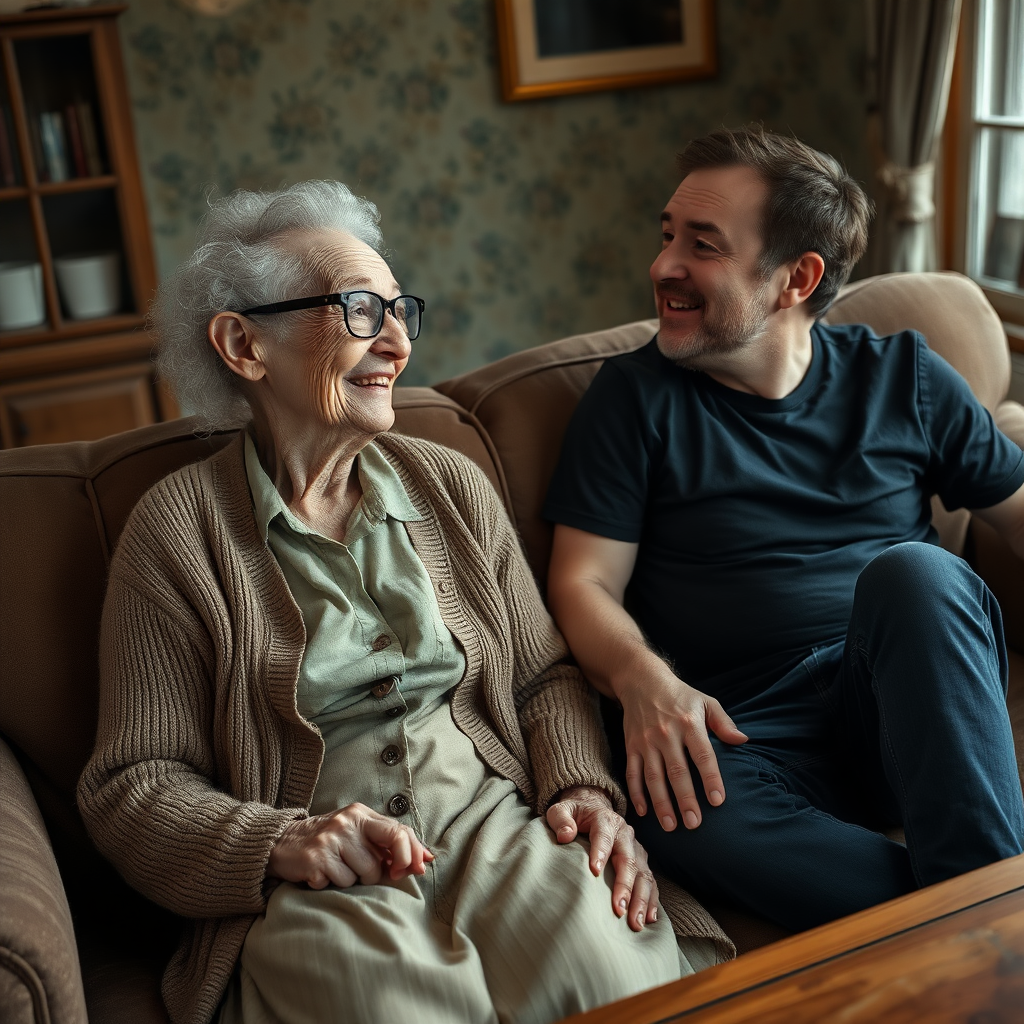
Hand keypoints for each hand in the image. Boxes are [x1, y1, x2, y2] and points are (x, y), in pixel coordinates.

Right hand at [267, 802, 432, 888]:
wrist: (283, 843)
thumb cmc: (330, 841)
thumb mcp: (358, 832)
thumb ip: (390, 842)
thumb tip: (427, 859)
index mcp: (361, 814)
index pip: (398, 832)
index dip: (411, 855)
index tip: (413, 871)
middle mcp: (346, 823)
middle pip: (378, 864)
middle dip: (374, 875)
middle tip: (358, 868)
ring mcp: (329, 841)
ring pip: (359, 878)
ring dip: (350, 880)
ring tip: (335, 867)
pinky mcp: (314, 860)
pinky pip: (337, 884)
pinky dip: (331, 884)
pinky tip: (321, 873)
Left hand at [546, 785, 657, 930]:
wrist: (591, 808)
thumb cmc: (574, 813)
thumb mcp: (561, 810)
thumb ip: (561, 820)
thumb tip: (565, 836)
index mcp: (605, 819)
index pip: (604, 836)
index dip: (600, 852)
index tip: (594, 872)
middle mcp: (625, 834)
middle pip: (628, 860)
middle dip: (624, 886)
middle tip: (618, 909)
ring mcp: (635, 848)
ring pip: (643, 874)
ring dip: (641, 899)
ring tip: (636, 922)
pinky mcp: (641, 861)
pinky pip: (650, 881)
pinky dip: (652, 900)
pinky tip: (649, 918)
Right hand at [619, 670, 746, 831]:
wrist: (641, 681)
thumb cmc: (680, 695)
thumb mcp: (706, 702)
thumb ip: (724, 723)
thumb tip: (743, 741)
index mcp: (689, 723)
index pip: (702, 756)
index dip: (711, 779)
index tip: (718, 801)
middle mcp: (666, 734)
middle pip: (677, 772)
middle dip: (685, 800)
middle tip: (694, 824)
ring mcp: (646, 741)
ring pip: (653, 777)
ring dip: (661, 803)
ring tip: (671, 826)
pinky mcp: (631, 746)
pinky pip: (633, 773)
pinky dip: (637, 793)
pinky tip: (644, 812)